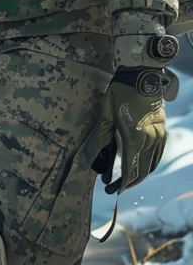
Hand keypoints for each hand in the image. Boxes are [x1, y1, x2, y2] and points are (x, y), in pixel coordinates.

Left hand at [97, 79, 166, 193]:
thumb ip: (105, 137)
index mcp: (134, 137)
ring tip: (126, 180)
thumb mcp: (107, 113)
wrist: (142, 74)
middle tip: (114, 188)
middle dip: (128, 182)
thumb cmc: (120, 92)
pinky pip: (157, 153)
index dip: (121, 183)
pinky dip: (150, 164)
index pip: (129, 169)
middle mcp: (149, 140)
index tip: (113, 190)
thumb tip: (102, 157)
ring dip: (139, 175)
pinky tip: (143, 167)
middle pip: (141, 170)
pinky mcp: (162, 130)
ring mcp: (158, 135)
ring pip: (151, 164)